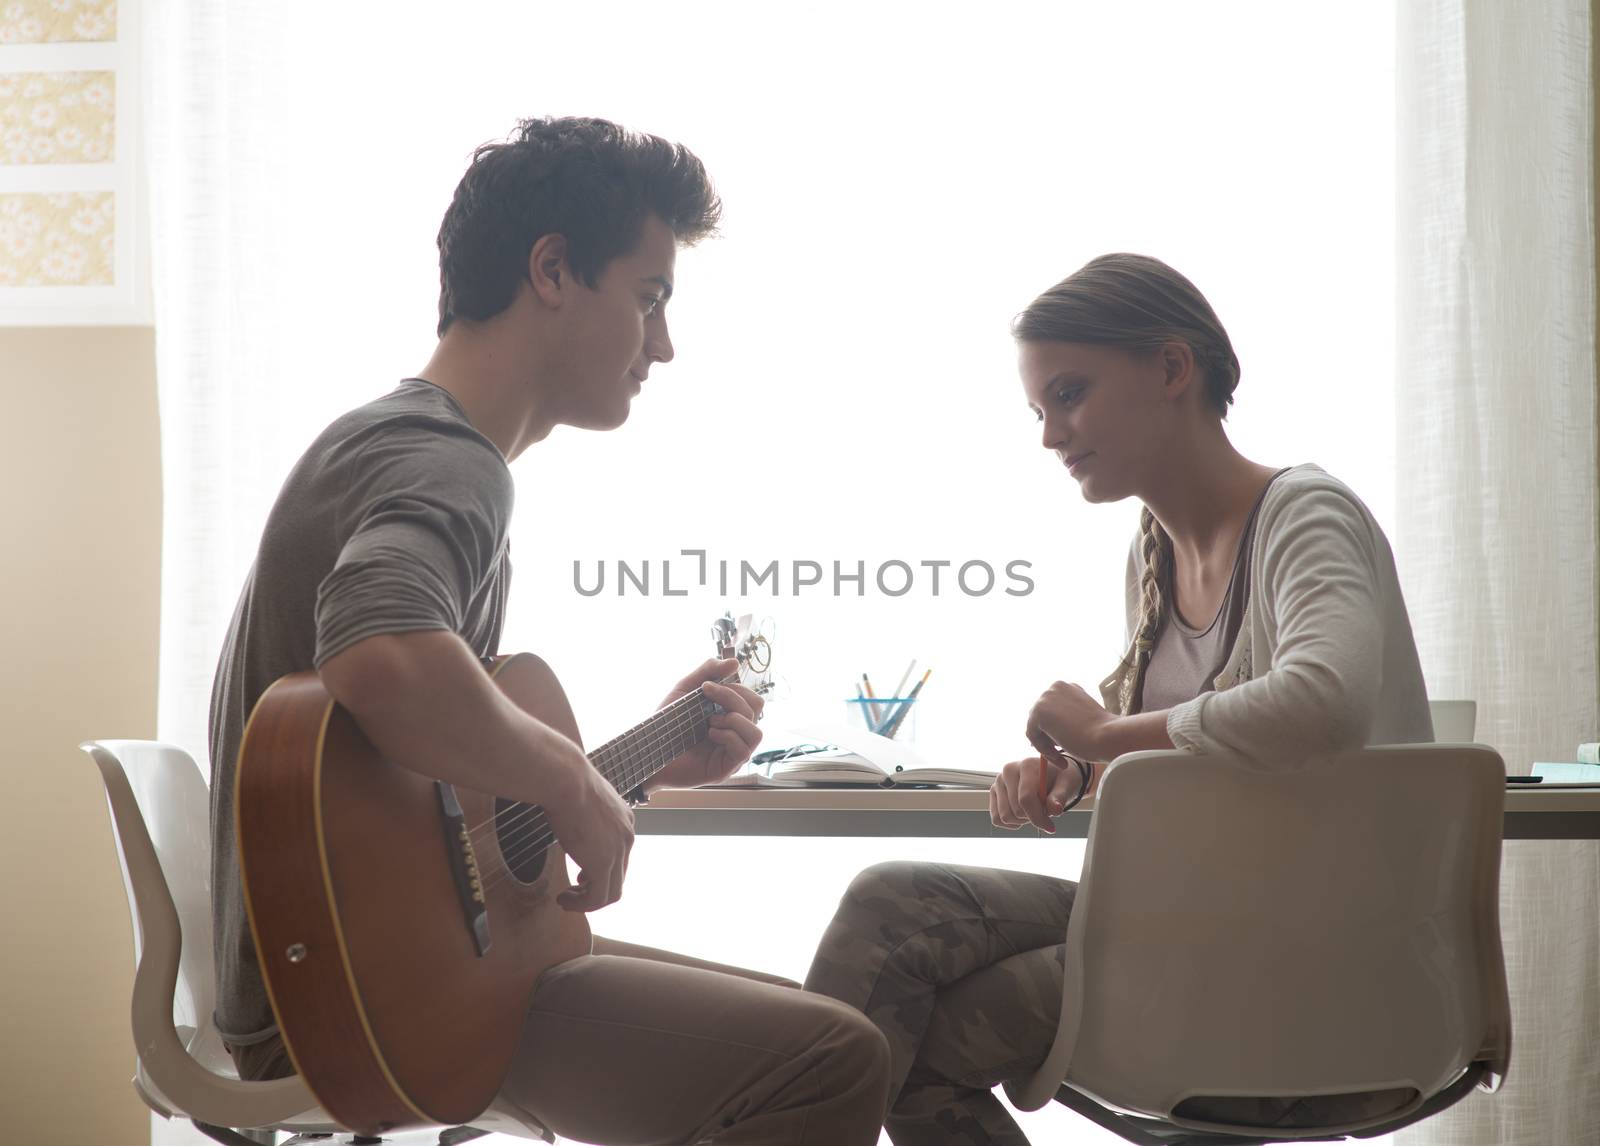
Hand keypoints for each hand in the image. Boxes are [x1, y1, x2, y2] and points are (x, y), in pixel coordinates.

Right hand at [540, 742, 635, 912]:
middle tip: (571, 893)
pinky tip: (564, 899)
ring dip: (587, 902)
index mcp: (625, 820)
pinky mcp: (604, 863)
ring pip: (611, 892)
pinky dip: (582, 905)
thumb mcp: (584, 800)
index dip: (601, 870)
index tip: (582, 877)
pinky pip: (598, 898)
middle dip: (594, 887)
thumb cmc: (566, 783)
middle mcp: (627, 836)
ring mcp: (619, 851)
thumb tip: (571, 823)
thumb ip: (585, 815)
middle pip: (618, 875)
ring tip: (566, 900)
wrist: (566, 780)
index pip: (620, 855)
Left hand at [649, 657, 764, 790]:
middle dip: (731, 698)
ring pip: (756, 733)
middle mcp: (736, 734)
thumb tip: (735, 663)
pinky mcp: (726, 768)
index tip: (706, 686)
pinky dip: (728, 737)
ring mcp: (733, 753)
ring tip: (710, 721)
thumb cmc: (667, 722)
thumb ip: (708, 671)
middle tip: (706, 698)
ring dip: (733, 720)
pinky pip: (743, 750)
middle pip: (757, 710)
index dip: (735, 688)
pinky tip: (710, 734)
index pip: (753, 699)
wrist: (648, 749)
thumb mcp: (686, 689)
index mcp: (731, 716)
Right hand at [989, 755, 1104, 832]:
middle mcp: (1008, 771)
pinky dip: (1011, 823)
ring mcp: (998, 781)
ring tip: (1034, 810)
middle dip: (1033, 818)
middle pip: (1017, 810)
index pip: (1026, 798)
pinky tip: (1023, 815)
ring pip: (1005, 816)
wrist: (1052, 774)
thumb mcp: (1066, 785)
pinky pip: (997, 819)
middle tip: (1044, 812)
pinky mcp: (993, 792)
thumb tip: (1055, 810)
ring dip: (1022, 821)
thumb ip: (1060, 797)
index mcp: (1026, 765)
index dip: (1038, 818)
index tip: (1051, 827)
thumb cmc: (1060, 779)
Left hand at [1025, 680, 1113, 764]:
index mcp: (1068, 687)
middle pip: (1040, 718)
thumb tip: (1047, 731)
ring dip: (1046, 746)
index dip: (1052, 731)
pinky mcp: (1039, 711)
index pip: (1051, 710)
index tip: (1060, 747)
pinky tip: (1060, 758)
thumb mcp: (1083, 720)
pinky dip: (1043, 750)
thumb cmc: (1102, 733)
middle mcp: (1055, 687)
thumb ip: (1066, 720)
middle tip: (1059, 756)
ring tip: (1063, 760)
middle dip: (1047, 738)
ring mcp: (1046, 697)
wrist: (1108, 736)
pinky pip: (1032, 735)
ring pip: (1035, 728)